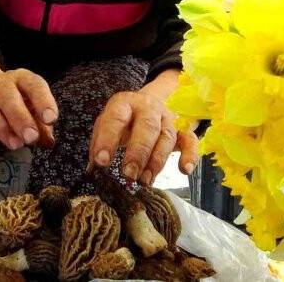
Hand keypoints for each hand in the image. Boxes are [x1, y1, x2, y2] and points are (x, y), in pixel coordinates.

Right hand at [0, 49, 57, 152]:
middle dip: (19, 117)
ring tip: (14, 144)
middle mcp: (1, 82)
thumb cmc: (16, 102)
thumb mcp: (31, 108)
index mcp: (23, 79)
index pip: (34, 85)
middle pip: (7, 95)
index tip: (50, 119)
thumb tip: (48, 142)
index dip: (43, 101)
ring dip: (1, 127)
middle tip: (30, 137)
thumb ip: (41, 125)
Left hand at [88, 70, 198, 185]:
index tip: (102, 162)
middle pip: (147, 127)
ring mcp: (167, 118)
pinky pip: (190, 141)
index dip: (108, 139)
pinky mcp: (182, 130)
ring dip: (156, 161)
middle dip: (138, 152)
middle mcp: (148, 108)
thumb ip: (99, 144)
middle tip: (128, 175)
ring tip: (144, 181)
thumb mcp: (107, 124)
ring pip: (166, 137)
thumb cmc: (123, 120)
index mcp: (124, 103)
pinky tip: (184, 170)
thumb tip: (94, 170)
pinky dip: (190, 155)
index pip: (116, 118)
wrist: (147, 104)